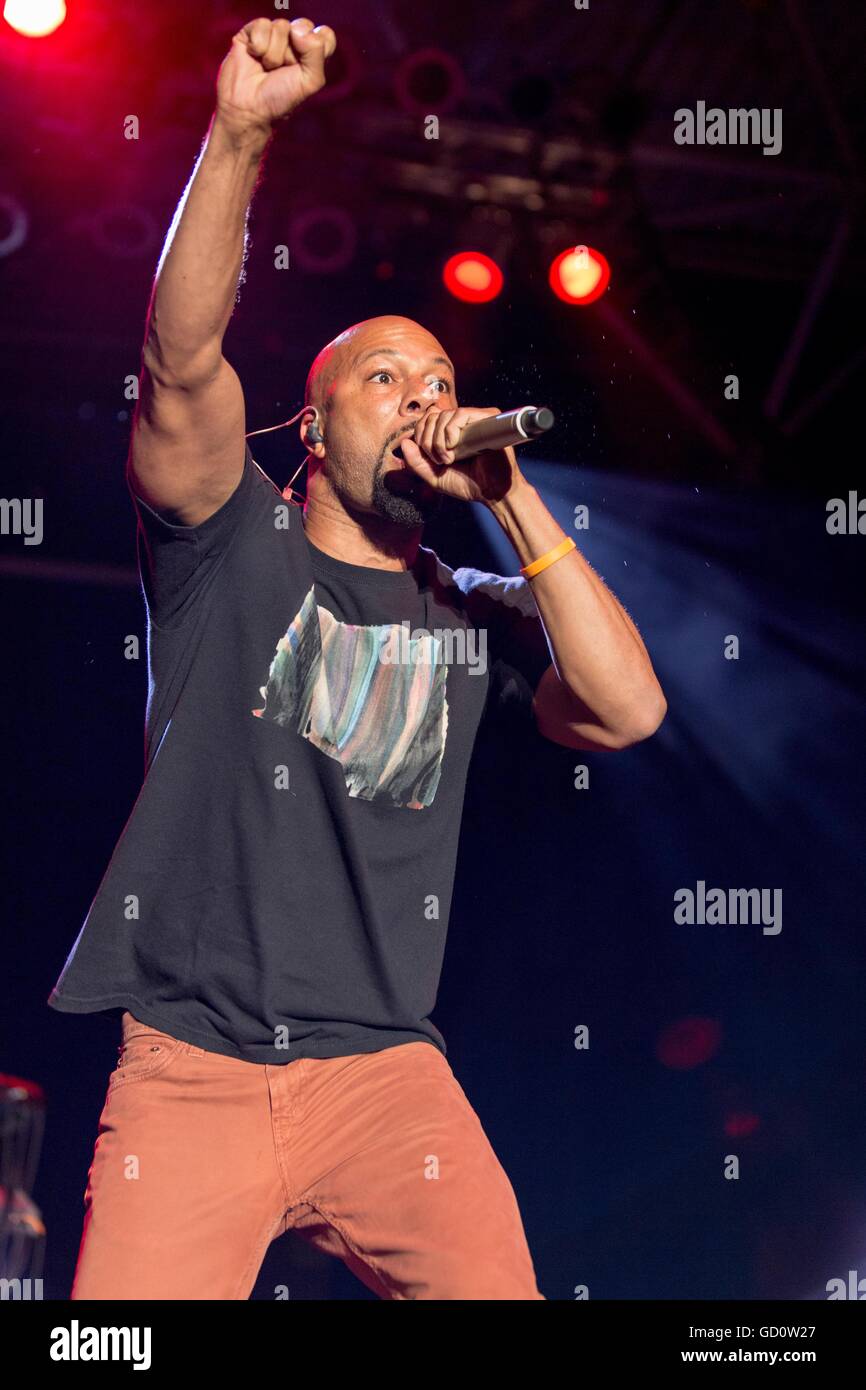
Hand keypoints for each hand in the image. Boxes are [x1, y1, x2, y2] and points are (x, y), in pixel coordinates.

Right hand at [216, 17, 336, 136]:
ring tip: (267, 67)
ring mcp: (273, 34)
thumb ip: (316, 51)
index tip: (304, 67)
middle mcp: (294, 40)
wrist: (249, 107)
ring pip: (282, 26)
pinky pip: (262, 25)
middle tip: (283, 69)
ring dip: (274, 54)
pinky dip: (258, 46)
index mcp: (311, 53)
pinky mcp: (253, 30)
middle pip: (304, 26)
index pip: (325, 35)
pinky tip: (254, 57)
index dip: (316, 47)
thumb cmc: (280, 98)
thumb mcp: (310, 81)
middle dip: (293, 53)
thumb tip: (297, 30)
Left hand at [399, 406, 525, 505]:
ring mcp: (474, 419)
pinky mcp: (487, 418)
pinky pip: (459, 414)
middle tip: (440, 461)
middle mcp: (461, 423)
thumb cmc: (467, 484)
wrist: (492, 492)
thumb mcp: (434, 477)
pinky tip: (454, 447)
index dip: (420, 437)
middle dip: (428, 441)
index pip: (426, 421)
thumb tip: (404, 442)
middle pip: (431, 417)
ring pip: (443, 416)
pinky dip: (450, 432)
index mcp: (449, 432)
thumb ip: (416, 463)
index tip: (430, 458)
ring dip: (438, 441)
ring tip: (450, 459)